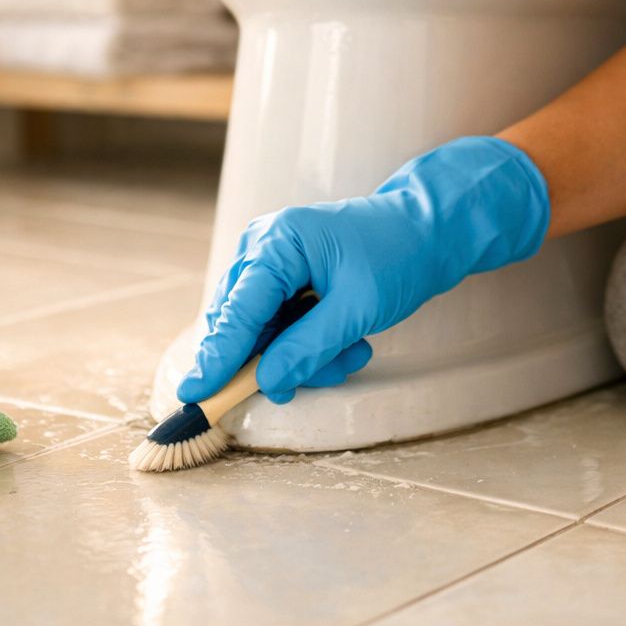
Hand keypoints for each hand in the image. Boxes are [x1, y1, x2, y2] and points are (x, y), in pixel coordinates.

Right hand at [177, 136, 550, 404]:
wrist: (428, 231)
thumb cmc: (398, 256)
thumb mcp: (357, 309)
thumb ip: (308, 347)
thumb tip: (267, 383)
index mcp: (277, 243)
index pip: (237, 311)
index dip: (218, 357)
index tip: (196, 394)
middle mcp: (263, 248)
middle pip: (242, 323)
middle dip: (278, 360)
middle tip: (317, 377)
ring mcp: (271, 262)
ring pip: (263, 332)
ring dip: (303, 356)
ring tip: (353, 354)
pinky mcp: (284, 278)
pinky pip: (279, 326)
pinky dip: (308, 345)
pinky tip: (347, 345)